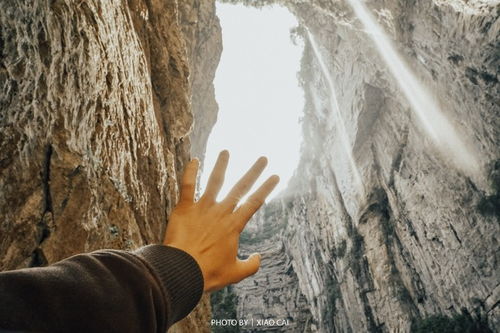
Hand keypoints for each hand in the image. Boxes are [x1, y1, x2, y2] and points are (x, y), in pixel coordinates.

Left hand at [163, 150, 279, 291]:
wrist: (182, 272)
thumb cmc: (208, 274)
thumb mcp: (235, 273)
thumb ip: (251, 265)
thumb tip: (259, 257)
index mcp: (234, 226)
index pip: (254, 202)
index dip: (266, 188)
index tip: (275, 176)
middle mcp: (220, 212)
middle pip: (240, 188)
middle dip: (253, 172)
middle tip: (263, 158)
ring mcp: (202, 208)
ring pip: (214, 182)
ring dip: (221, 165)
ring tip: (226, 151)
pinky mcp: (184, 209)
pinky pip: (187, 186)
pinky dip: (189, 172)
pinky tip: (193, 160)